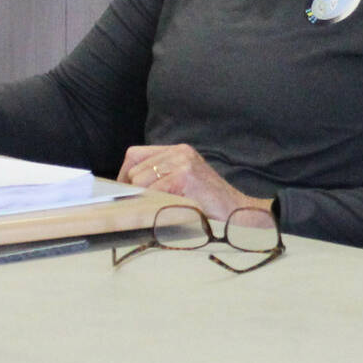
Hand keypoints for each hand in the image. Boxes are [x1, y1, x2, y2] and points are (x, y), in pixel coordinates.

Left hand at [120, 144, 259, 220]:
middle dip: (133, 190)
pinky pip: (153, 191)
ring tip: (159, 209)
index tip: (125, 191)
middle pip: (135, 169)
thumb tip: (127, 187)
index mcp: (179, 150)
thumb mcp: (184, 181)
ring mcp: (183, 162)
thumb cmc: (210, 203)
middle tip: (142, 206)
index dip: (124, 174)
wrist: (238, 212)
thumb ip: (162, 176)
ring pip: (140, 180)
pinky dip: (153, 204)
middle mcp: (180, 152)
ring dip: (144, 199)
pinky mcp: (185, 176)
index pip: (135, 154)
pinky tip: (166, 210)